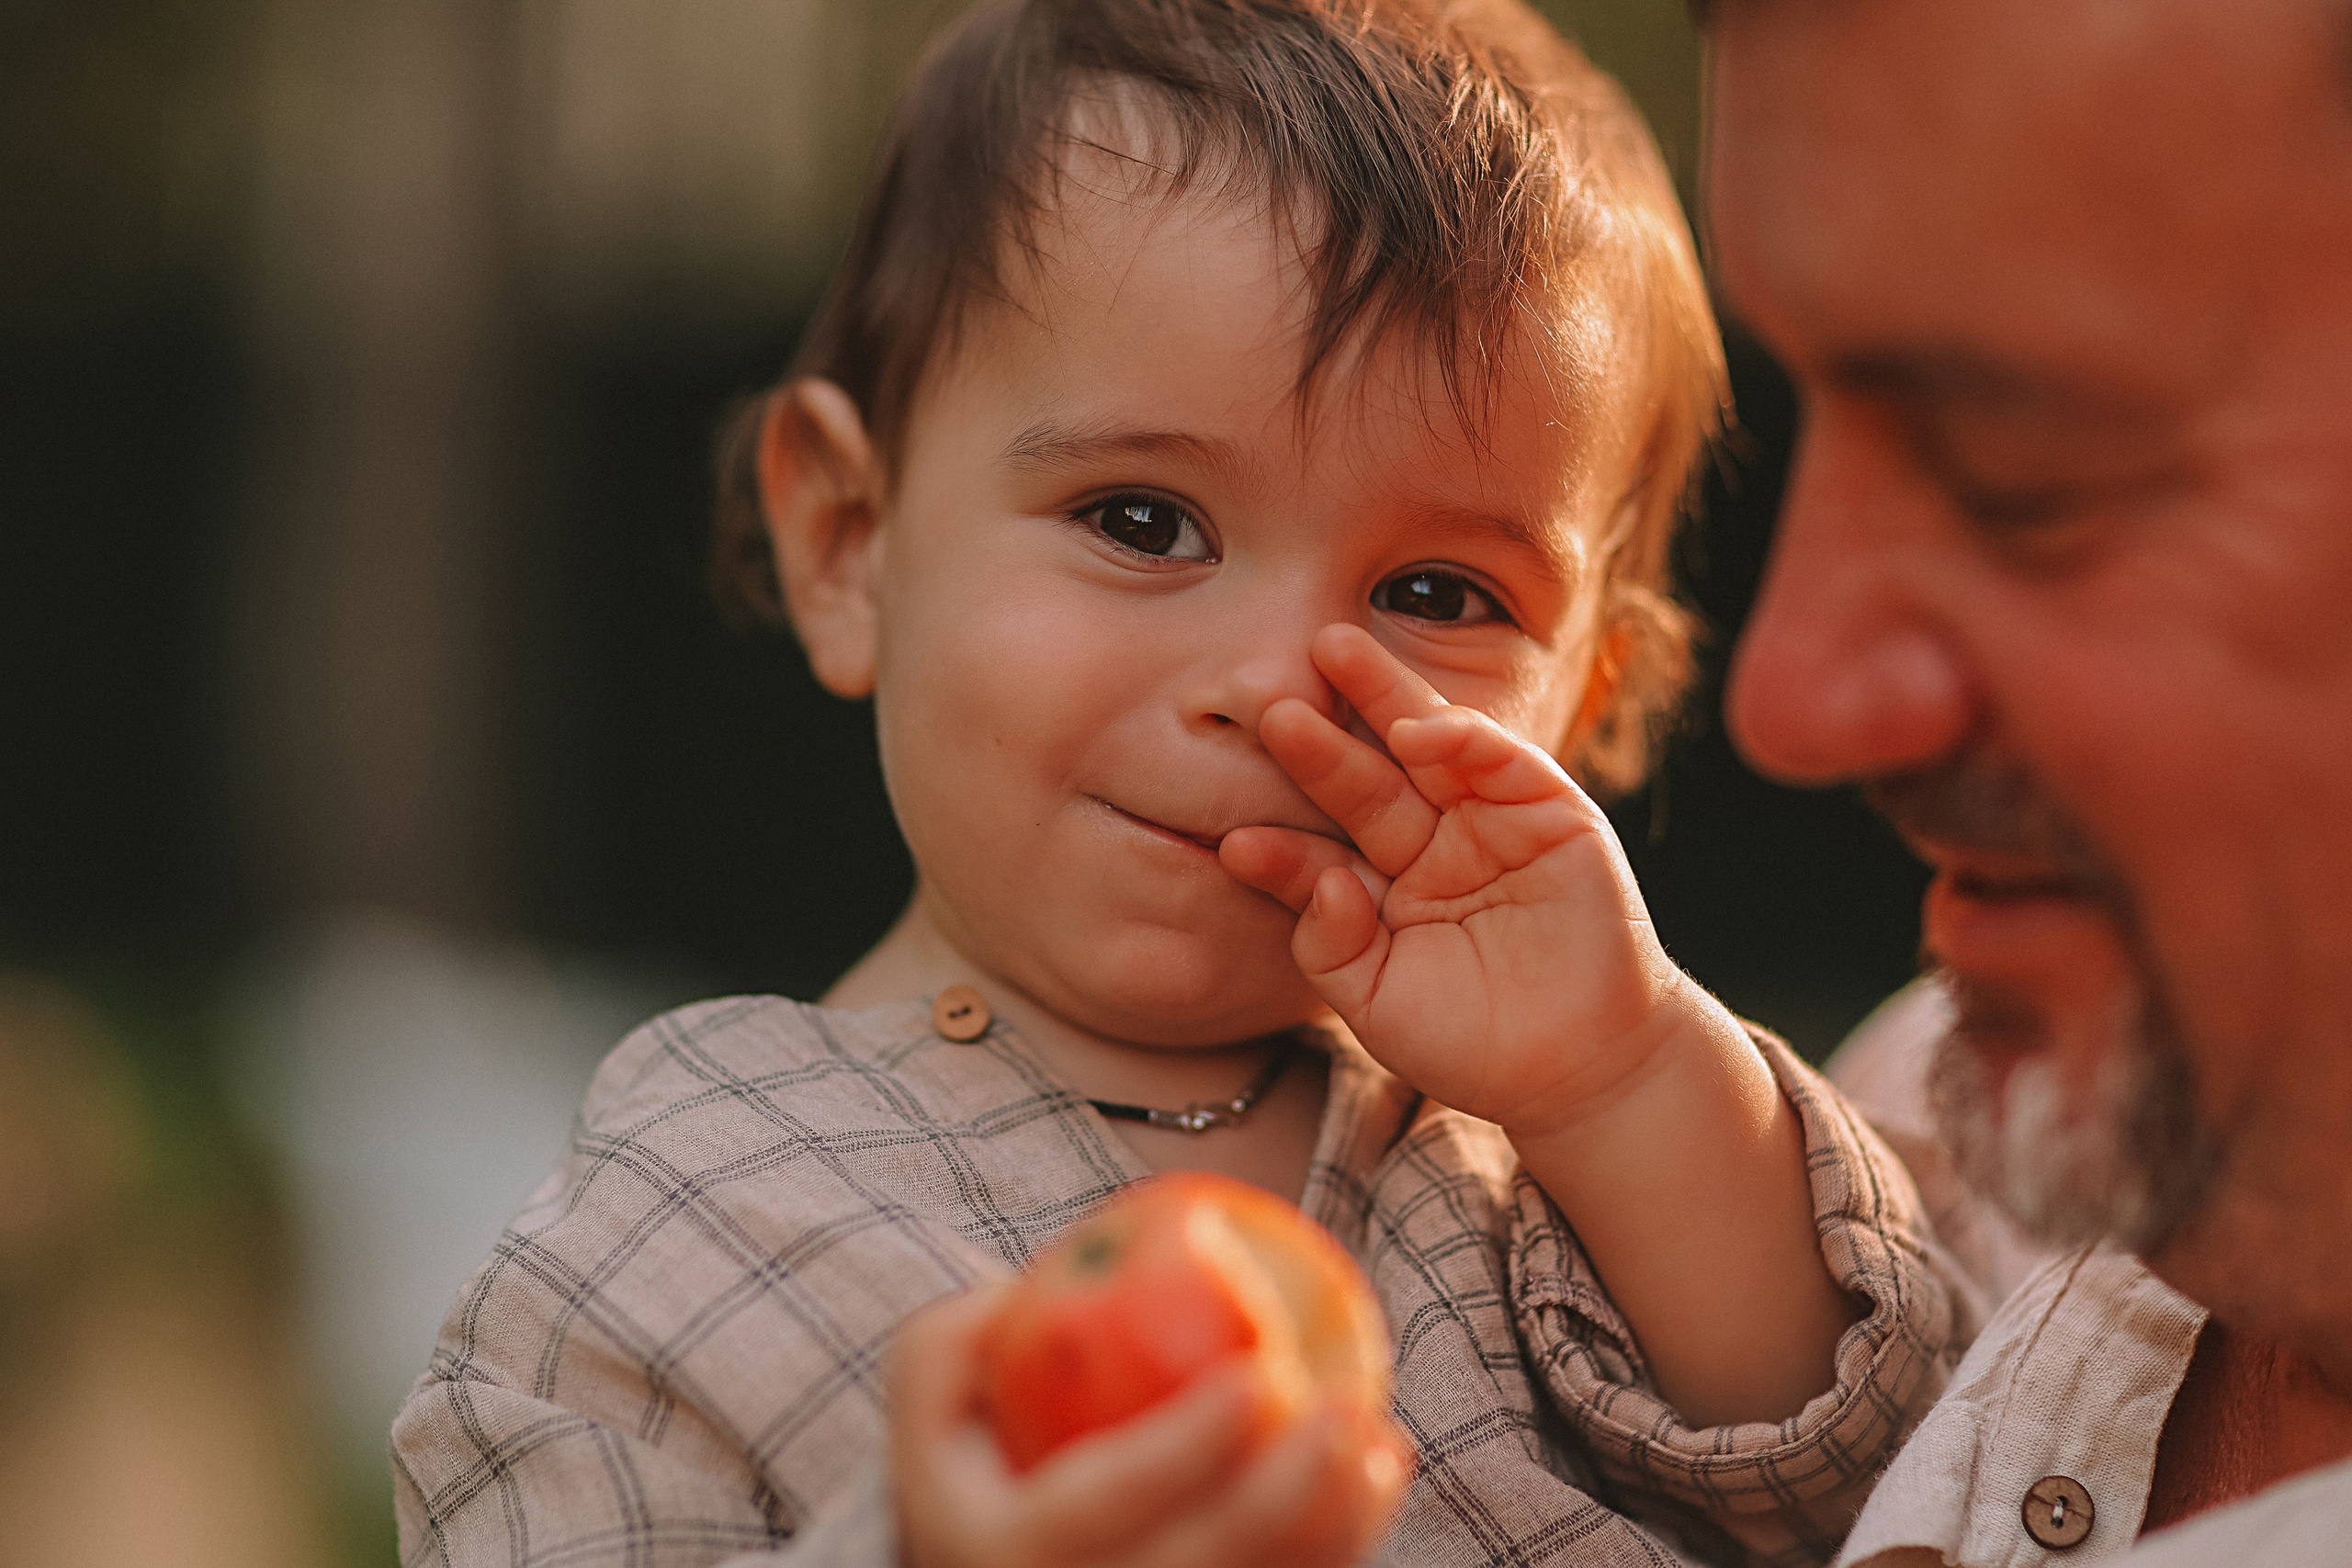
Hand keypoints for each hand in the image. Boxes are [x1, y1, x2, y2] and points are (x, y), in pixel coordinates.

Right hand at [892, 1286, 1411, 1567]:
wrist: (980, 1558)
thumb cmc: (968, 1450)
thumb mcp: (928, 1389)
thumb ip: (955, 1338)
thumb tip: (1021, 1294)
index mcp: (1003, 1551)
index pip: (1105, 1500)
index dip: (1183, 1445)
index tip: (1256, 1373)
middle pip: (1200, 1566)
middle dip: (1287, 1497)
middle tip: (1343, 1412)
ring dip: (1335, 1530)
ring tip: (1380, 1445)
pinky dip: (1337, 1547)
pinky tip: (1377, 1476)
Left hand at [1220, 624, 1690, 1134]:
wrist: (1581, 1069)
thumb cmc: (1474, 1044)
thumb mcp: (1380, 1004)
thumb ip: (1332, 948)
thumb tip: (1320, 882)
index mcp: (1381, 891)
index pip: (1321, 855)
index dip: (1282, 850)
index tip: (1235, 845)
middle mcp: (1429, 846)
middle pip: (1364, 780)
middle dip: (1320, 737)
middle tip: (1268, 697)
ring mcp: (1488, 823)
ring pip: (1426, 748)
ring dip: (1381, 698)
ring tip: (1330, 655)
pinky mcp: (1551, 812)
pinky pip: (1502, 761)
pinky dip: (1461, 737)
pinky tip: (1413, 730)